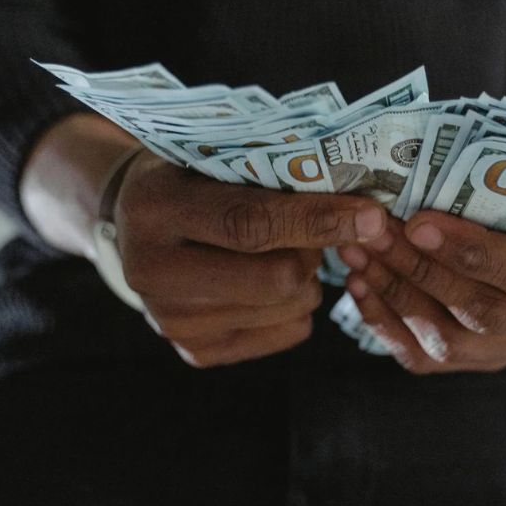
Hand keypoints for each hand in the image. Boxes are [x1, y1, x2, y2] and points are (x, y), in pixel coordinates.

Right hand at [113, 155, 385, 366]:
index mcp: (155, 209)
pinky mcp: (195, 352)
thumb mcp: (213, 153)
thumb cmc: (191, 174)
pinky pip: (287, 332)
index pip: (249, 223)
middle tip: (316, 228)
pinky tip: (272, 279)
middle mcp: (152, 272)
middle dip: (315, 251)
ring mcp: (170, 320)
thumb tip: (358, 203)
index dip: (317, 220)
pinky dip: (297, 305)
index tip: (371, 216)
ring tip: (284, 249)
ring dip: (308, 276)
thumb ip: (270, 169)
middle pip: (275, 278)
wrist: (135, 222)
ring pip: (290, 307)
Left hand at [336, 208, 505, 373]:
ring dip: (396, 295)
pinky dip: (387, 324)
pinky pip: (430, 359)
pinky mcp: (491, 361)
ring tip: (356, 252)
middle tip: (373, 233)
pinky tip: (360, 285)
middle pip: (489, 313)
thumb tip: (433, 148)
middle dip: (422, 271)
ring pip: (454, 342)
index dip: (473, 253)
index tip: (419, 223)